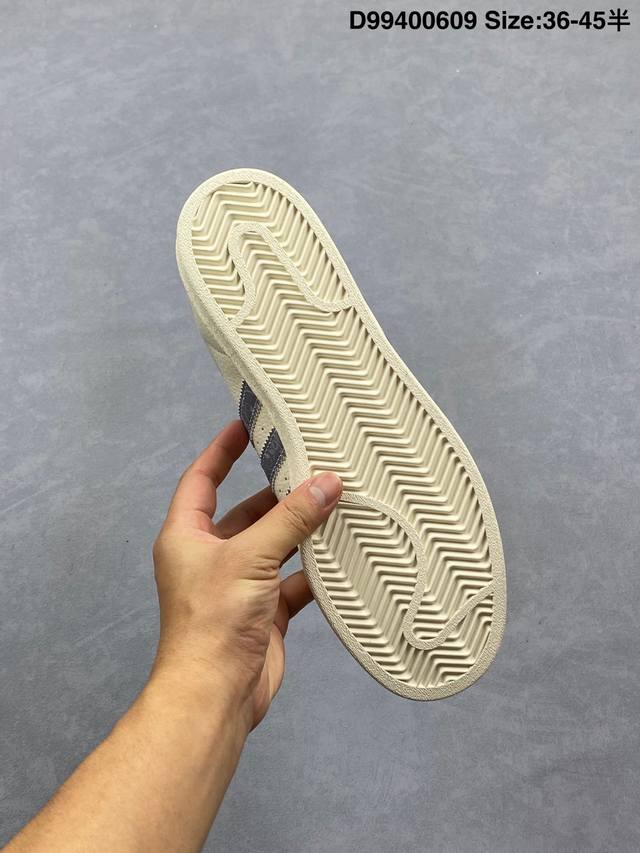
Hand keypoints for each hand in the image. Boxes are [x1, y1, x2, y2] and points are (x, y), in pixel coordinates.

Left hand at [151, 420, 341, 730]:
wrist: (216, 695)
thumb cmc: (214, 621)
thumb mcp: (250, 557)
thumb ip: (290, 519)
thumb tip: (327, 483)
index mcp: (187, 536)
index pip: (202, 480)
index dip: (221, 450)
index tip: (246, 425)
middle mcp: (210, 556)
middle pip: (246, 512)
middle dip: (277, 494)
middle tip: (312, 467)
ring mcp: (238, 585)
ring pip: (274, 545)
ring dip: (301, 531)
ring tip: (336, 504)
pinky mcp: (263, 610)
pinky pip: (292, 579)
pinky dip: (314, 570)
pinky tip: (341, 555)